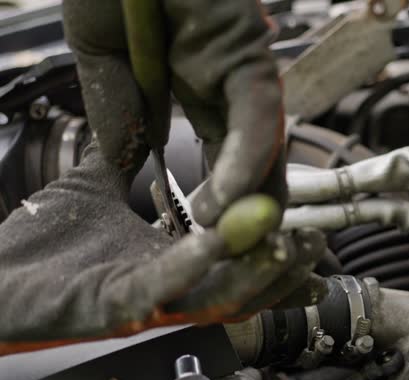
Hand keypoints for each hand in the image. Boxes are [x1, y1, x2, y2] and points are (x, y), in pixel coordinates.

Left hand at [0, 144, 324, 352]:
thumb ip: (125, 159)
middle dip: (284, 270)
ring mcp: (141, 301)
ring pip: (217, 299)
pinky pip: (163, 289)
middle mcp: (164, 290)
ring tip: (284, 244)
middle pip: (243, 289)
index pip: (237, 263)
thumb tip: (144, 124)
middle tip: (313, 243)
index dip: (275, 250)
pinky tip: (215, 242)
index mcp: (166, 266)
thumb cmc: (36, 246)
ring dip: (255, 273)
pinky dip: (194, 267)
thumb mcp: (92, 188)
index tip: (306, 232)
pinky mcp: (112, 307)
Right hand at [63, 0, 285, 223]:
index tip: (203, 234)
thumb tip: (123, 160)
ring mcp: (243, 68)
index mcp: (197, 81)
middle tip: (229, 252)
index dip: (216, 197)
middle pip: (252, 160)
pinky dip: (243, 163)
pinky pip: (255, 117)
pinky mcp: (250, 53)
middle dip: (242, 212)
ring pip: (262, 148)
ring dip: (245, 201)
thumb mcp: (100, 51)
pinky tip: (222, 200)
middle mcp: (228, 80)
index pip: (219, 153)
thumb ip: (113, 104)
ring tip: (222, 239)